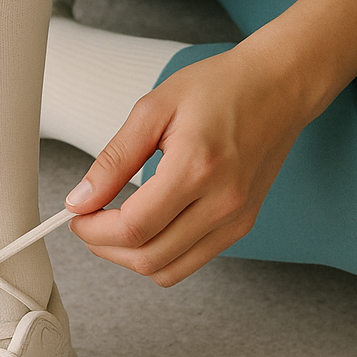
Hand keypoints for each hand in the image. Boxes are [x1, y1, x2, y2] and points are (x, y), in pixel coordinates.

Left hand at [64, 38, 307, 285]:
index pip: (133, 227)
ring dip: (131, 257)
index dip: (93, 230)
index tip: (77, 216)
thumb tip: (82, 198)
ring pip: (169, 270)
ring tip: (115, 227)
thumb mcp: (154, 108)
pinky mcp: (242, 224)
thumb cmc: (223, 87)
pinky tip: (149, 225)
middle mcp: (222, 201)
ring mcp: (236, 218)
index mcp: (196, 168)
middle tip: (89, 222)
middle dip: (106, 248)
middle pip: (149, 258)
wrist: (279, 86)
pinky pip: (192, 261)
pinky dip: (161, 254)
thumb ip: (115, 159)